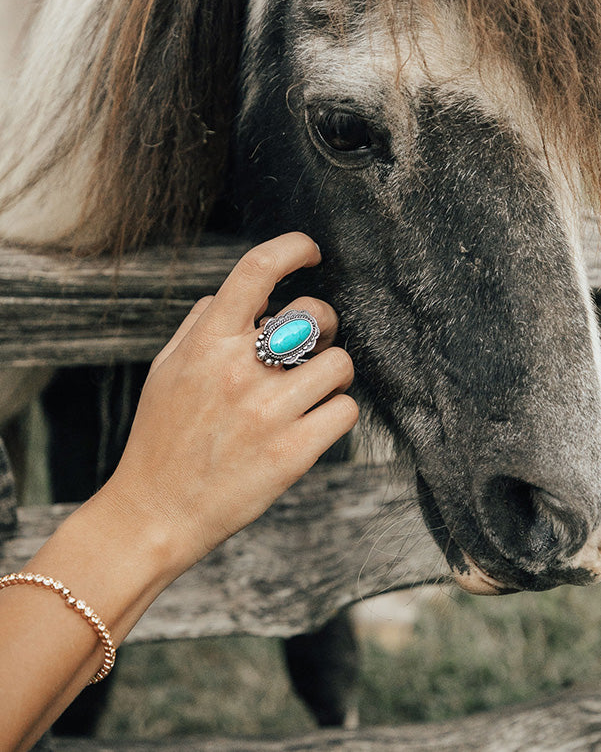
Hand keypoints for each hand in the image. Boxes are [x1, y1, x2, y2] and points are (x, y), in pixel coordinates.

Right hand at [100, 232, 357, 577]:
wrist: (156, 514)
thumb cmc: (160, 438)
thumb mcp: (166, 369)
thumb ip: (201, 323)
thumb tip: (245, 296)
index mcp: (207, 343)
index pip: (257, 270)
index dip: (292, 248)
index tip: (309, 252)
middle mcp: (240, 371)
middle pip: (315, 314)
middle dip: (323, 322)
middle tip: (312, 343)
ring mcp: (269, 412)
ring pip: (340, 363)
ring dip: (331, 373)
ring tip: (310, 390)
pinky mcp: (294, 452)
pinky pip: (345, 410)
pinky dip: (336, 412)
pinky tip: (313, 422)